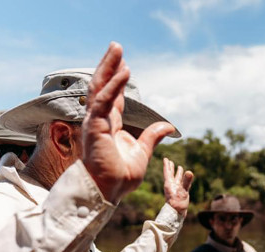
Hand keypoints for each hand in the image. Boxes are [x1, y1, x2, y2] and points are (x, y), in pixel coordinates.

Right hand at [82, 42, 174, 203]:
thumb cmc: (120, 177)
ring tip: (117, 49)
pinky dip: (113, 85)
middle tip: (116, 47)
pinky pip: (104, 101)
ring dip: (108, 67)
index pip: (113, 97)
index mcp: (110, 126)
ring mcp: (95, 122)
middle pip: (103, 86)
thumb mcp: (143, 153)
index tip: (124, 65)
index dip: (118, 80)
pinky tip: (123, 71)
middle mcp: (100, 120)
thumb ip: (153, 137)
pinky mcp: (95, 126)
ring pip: (99, 87)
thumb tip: (169, 127)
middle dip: (109, 66)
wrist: (110, 190)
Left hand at [163, 158, 193, 214]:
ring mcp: (176, 189)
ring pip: (177, 179)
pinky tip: (185, 179)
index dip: (167, 165)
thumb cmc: (178, 203)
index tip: (165, 158)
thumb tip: (189, 172)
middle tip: (171, 161)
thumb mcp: (183, 191)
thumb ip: (186, 182)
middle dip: (171, 168)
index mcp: (169, 184)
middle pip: (171, 174)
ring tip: (179, 168)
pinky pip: (182, 184)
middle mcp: (172, 186)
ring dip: (178, 173)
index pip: (167, 172)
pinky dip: (183, 180)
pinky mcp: (180, 193)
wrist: (176, 213)